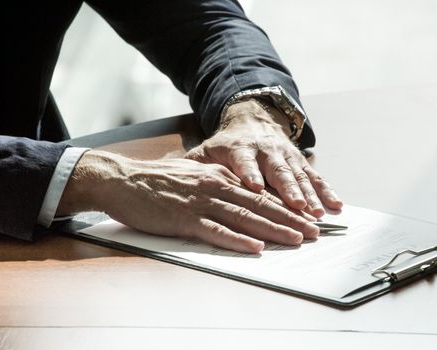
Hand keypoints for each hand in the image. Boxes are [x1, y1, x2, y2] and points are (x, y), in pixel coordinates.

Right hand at [57, 150, 319, 253]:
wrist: (122, 179)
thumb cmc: (157, 180)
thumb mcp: (193, 174)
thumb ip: (217, 183)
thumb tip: (240, 194)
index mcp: (219, 176)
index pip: (259, 194)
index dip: (285, 207)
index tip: (306, 218)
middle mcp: (216, 186)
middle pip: (260, 205)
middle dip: (290, 219)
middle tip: (314, 232)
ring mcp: (200, 202)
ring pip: (244, 217)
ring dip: (273, 229)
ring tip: (296, 240)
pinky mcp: (184, 218)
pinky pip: (215, 231)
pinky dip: (236, 240)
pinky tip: (254, 247)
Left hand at [185, 99, 342, 217]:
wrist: (252, 120)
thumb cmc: (226, 144)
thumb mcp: (206, 151)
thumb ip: (194, 165)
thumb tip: (173, 178)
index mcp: (240, 149)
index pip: (245, 162)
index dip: (250, 174)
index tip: (256, 187)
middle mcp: (266, 151)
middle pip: (279, 172)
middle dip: (290, 190)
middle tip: (299, 208)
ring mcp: (285, 156)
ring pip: (299, 175)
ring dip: (311, 195)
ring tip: (319, 213)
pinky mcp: (299, 161)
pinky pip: (315, 176)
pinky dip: (327, 190)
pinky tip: (336, 205)